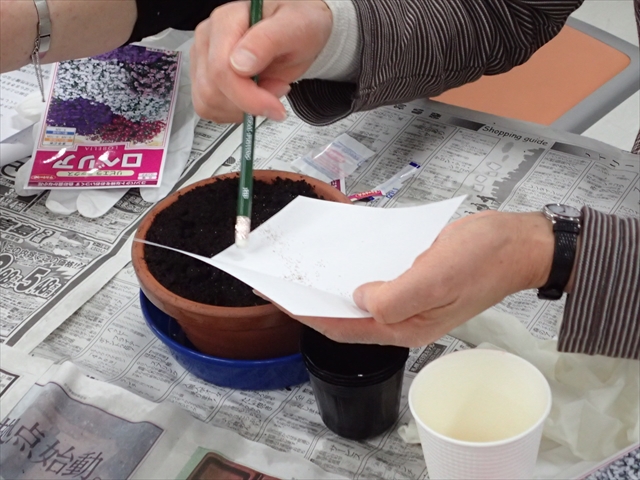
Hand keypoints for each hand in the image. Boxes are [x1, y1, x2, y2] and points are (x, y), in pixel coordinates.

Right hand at [190, 0, 332, 123]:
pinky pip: (210, 108)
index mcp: (226, 21)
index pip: (221, 70)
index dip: (248, 97)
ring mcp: (204, 59)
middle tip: (277, 90)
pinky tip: (252, 98)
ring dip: (241, 109)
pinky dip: (234, 112)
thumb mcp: (296, 26)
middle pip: (212, 90)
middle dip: (248, 103)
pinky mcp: (207, 78)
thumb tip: (240, 64)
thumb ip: (267, 41)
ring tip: (267, 90)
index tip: (274, 106)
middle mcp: (209, 38)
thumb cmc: (298, 23)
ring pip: (208, 103)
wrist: (299, 30)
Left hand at [280, 211, 555, 346]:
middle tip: (286, 284)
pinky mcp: (415, 281)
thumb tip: (358, 299)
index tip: (282, 301)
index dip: (311, 317)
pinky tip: (343, 257)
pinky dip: (357, 272)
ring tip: (306, 272)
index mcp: (407, 326)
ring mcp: (410, 300)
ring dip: (335, 288)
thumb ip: (394, 297)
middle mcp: (405, 318)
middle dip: (317, 304)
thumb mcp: (437, 279)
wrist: (518, 243)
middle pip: (349, 317)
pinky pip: (378, 280)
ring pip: (362, 300)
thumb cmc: (484, 260)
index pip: (346, 329)